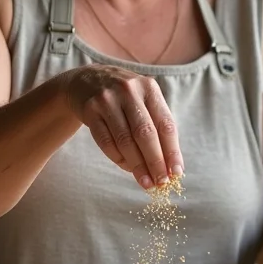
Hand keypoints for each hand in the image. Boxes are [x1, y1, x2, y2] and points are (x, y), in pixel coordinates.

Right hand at [63, 65, 183, 188]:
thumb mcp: (143, 99)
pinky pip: (106, 141)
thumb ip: (156, 126)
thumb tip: (169, 165)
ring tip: (145, 182)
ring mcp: (108, 100)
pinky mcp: (90, 110)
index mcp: (149, 88)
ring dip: (137, 165)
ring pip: (125, 140)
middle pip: (145, 133)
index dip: (172, 151)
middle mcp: (129, 91)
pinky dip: (118, 158)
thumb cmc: (123, 97)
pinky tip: (126, 167)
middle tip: (161, 183)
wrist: (86, 80)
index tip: (176, 172)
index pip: (165, 124)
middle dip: (155, 162)